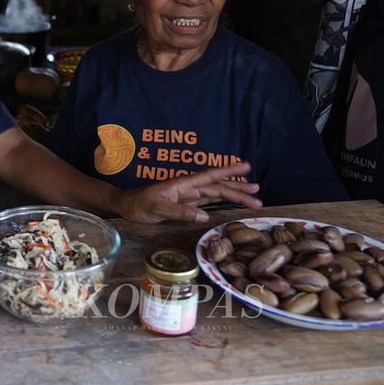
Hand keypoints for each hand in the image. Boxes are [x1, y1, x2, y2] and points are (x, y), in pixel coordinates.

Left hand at [113, 162, 261, 223]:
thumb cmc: (139, 205)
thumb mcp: (157, 209)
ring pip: (215, 193)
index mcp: (183, 184)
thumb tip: (205, 218)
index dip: (228, 172)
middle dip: (238, 189)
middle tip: (258, 194)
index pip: (210, 176)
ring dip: (233, 194)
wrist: (125, 206)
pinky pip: (208, 200)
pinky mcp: (186, 203)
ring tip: (253, 198)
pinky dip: (222, 200)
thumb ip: (180, 212)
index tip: (246, 166)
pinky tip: (232, 201)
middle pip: (218, 186)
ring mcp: (188, 195)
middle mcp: (188, 187)